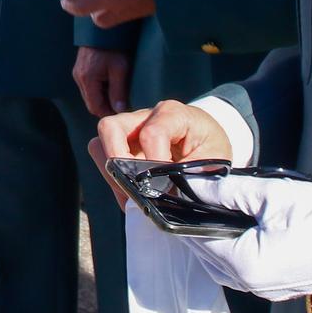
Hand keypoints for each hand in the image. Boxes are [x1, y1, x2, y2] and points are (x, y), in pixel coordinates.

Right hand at [73, 45, 132, 117]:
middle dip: (106, 107)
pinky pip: (89, 87)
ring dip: (103, 99)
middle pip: (91, 103)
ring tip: (119, 95)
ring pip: (90, 96)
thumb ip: (118, 91)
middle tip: (123, 106)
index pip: (95, 107)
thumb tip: (119, 110)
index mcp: (87, 79)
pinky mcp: (81, 69)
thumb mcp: (120, 69)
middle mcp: (78, 78)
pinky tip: (111, 85)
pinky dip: (100, 90)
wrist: (104, 29)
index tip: (123, 114)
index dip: (109, 113)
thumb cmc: (113, 46)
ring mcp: (78, 73)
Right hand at [90, 100, 234, 206]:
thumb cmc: (211, 150)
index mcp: (172, 114)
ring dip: (113, 174)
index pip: (151, 134)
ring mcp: (128, 131)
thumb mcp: (212, 163)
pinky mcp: (121, 147)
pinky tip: (135, 195)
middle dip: (118, 161)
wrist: (208, 143)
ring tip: (136, 195)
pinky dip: (115, 182)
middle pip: (110, 128)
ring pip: (99, 145)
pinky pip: (104, 162)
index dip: (155, 162)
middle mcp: (143, 117)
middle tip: (138, 188)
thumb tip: (168, 198)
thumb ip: (191, 177)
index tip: (167, 187)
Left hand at [179, 176, 311, 301]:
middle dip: (197, 225)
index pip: (196, 238)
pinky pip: (241, 268)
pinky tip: (238, 226)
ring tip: (217, 208)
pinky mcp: (276, 286)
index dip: (184, 213)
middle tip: (197, 196)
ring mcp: (265, 289)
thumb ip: (225, 190)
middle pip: (206, 254)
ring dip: (215, 238)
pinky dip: (233, 249)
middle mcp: (250, 284)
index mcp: (244, 264)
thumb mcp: (270, 195)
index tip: (179, 192)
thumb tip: (194, 184)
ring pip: (222, 263)